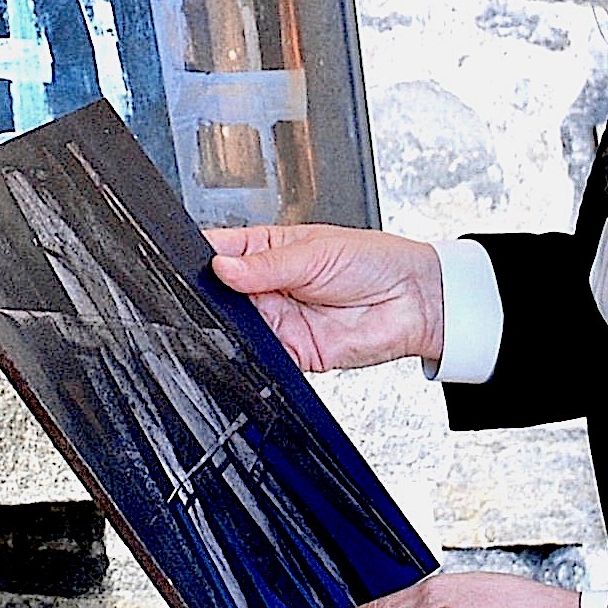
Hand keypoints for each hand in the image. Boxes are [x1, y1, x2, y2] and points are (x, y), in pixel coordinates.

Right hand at [206, 221, 444, 371]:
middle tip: (217, 291)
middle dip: (214, 295)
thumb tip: (223, 267)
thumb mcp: (317, 251)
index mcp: (268, 250)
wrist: (414, 301)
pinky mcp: (291, 351)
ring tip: (244, 311)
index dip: (204, 258)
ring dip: (232, 324)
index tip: (193, 263)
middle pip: (221, 293)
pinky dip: (254, 353)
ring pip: (236, 327)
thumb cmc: (375, 262)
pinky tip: (258, 339)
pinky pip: (261, 357)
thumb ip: (267, 264)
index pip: (222, 251)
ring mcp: (277, 320)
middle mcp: (268, 286)